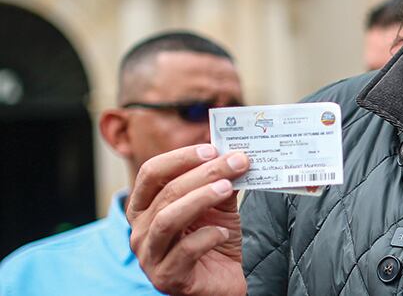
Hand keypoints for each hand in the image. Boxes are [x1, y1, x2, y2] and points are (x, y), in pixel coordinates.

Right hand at [126, 144, 249, 295]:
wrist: (222, 281)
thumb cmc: (213, 241)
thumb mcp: (217, 206)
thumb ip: (220, 182)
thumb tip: (233, 155)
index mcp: (145, 208)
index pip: (151, 173)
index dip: (180, 158)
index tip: (212, 149)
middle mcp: (140, 231)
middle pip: (166, 193)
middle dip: (203, 173)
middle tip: (234, 162)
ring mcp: (150, 256)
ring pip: (168, 220)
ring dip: (200, 199)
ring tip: (227, 188)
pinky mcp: (167, 277)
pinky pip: (185, 251)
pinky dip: (207, 236)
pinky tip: (224, 232)